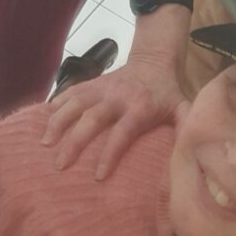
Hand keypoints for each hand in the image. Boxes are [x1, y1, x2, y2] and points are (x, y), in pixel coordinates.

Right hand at [42, 52, 188, 179]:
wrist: (154, 60)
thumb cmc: (167, 93)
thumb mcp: (182, 108)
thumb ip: (186, 126)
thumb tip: (191, 152)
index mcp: (140, 108)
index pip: (122, 132)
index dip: (110, 153)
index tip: (97, 176)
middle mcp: (117, 96)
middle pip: (92, 118)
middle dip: (75, 140)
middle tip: (59, 164)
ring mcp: (102, 87)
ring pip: (76, 102)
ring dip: (59, 121)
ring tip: (44, 142)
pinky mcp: (93, 82)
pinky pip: (72, 90)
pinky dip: (57, 102)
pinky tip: (44, 116)